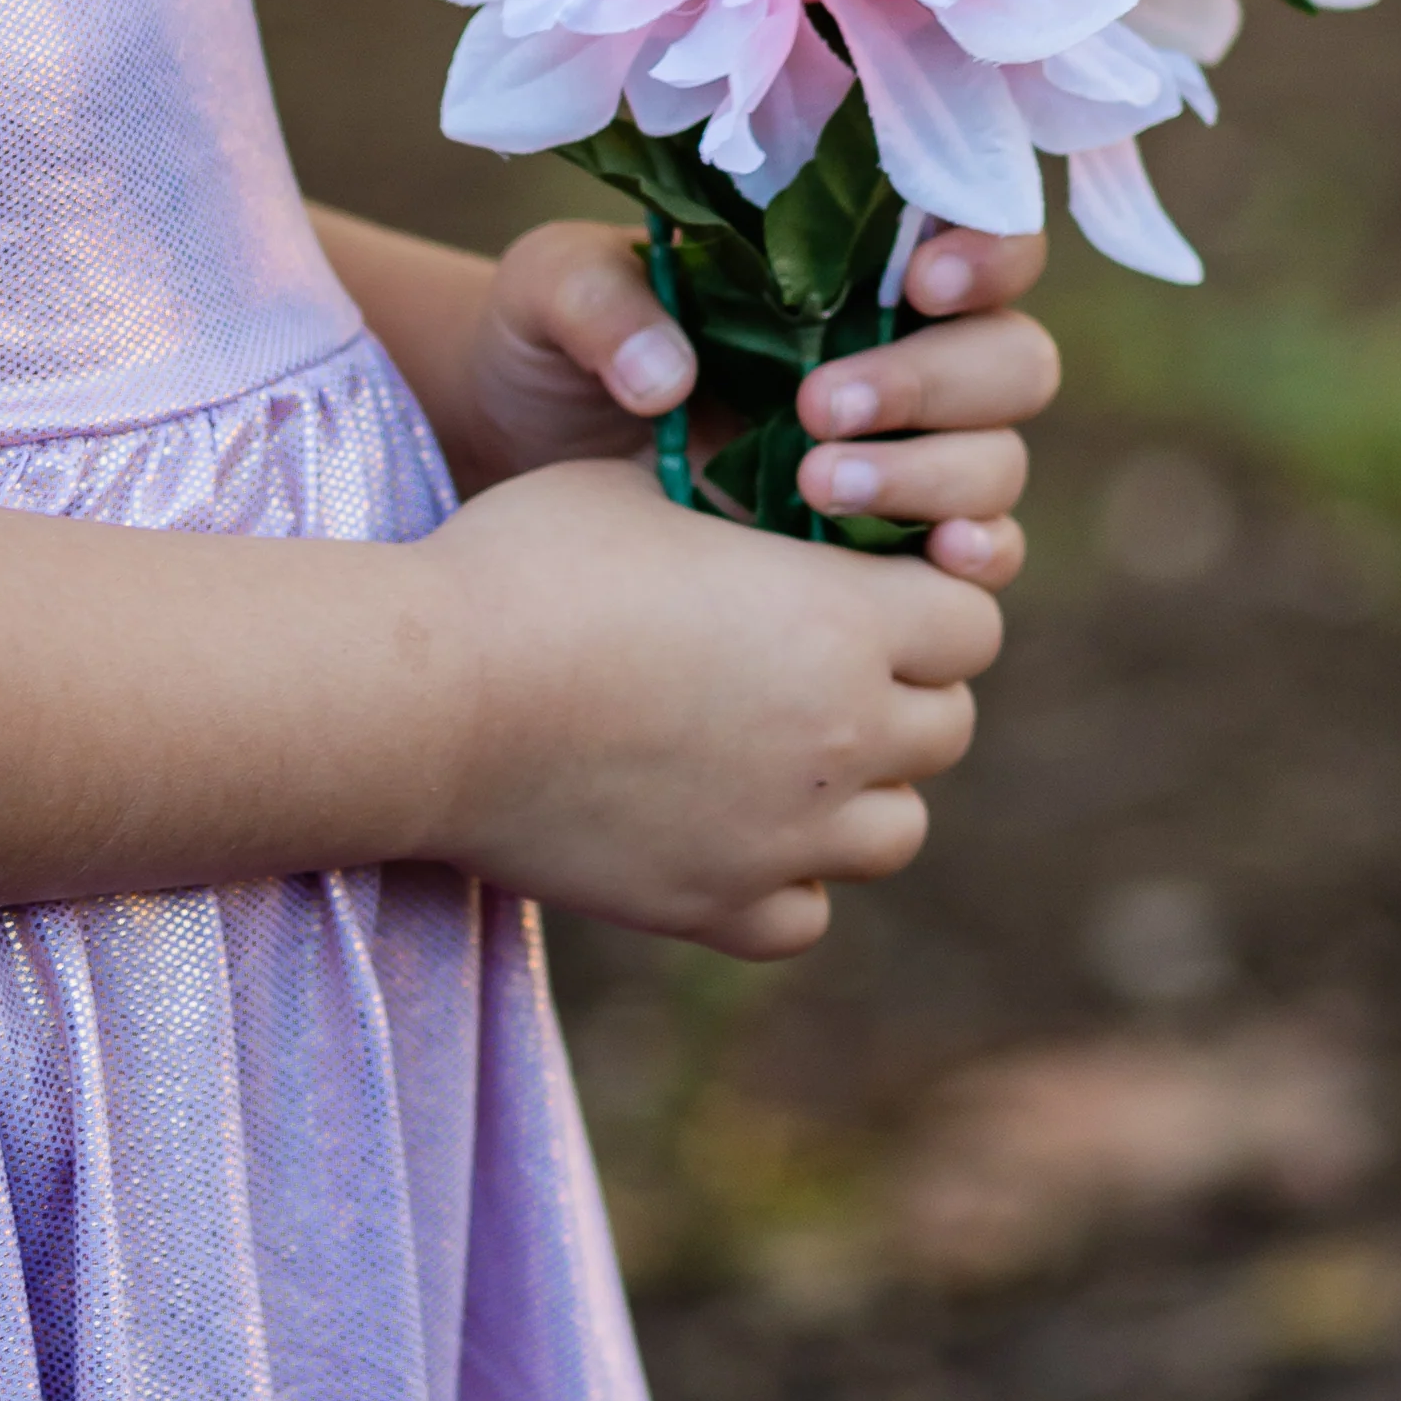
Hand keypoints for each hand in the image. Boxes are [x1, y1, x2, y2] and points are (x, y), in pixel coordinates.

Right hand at [419, 456, 1004, 958]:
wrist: (430, 702)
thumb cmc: (526, 568)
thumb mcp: (636, 488)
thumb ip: (729, 499)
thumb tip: (752, 488)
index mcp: (840, 618)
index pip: (971, 621)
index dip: (931, 597)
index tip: (870, 586)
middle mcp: (840, 735)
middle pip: (947, 726)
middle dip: (902, 691)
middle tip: (822, 665)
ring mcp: (785, 833)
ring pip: (896, 830)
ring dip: (860, 790)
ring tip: (784, 754)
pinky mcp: (717, 904)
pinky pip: (805, 913)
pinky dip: (787, 878)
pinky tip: (732, 831)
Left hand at [456, 214, 1054, 585]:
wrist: (520, 459)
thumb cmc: (553, 347)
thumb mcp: (551, 292)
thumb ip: (599, 301)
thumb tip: (669, 376)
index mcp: (851, 267)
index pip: (979, 237)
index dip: (985, 253)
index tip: (918, 283)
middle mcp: (902, 356)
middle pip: (1011, 361)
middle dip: (934, 382)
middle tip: (819, 405)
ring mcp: (905, 456)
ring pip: (996, 459)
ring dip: (928, 474)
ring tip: (813, 484)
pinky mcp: (884, 548)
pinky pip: (980, 550)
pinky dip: (974, 554)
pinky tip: (934, 561)